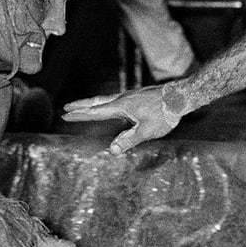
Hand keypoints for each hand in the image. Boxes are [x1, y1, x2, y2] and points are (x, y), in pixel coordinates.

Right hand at [62, 85, 183, 154]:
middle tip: (66, 107)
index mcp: (121, 106)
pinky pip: (115, 100)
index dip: (80, 114)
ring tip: (82, 106)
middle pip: (96, 102)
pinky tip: (109, 108)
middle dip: (81, 105)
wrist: (180, 96)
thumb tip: (112, 150)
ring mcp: (130, 96)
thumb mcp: (147, 131)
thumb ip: (129, 140)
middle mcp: (123, 99)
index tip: (66, 114)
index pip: (96, 112)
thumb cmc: (165, 113)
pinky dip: (105, 103)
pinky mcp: (137, 97)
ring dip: (91, 103)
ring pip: (105, 99)